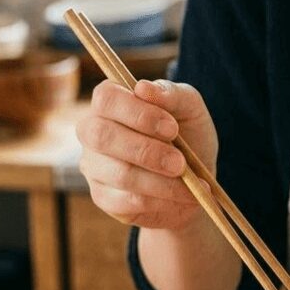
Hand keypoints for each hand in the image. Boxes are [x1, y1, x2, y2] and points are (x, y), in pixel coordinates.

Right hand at [77, 79, 218, 230]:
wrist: (196, 180)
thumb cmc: (188, 135)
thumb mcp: (190, 109)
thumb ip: (171, 93)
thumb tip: (143, 88)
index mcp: (111, 102)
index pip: (106, 98)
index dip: (137, 113)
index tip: (172, 128)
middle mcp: (93, 131)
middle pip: (102, 136)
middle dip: (147, 151)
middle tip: (181, 163)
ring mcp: (94, 166)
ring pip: (120, 173)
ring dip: (162, 181)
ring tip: (190, 183)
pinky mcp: (103, 197)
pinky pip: (127, 201)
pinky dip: (163, 200)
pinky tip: (185, 197)